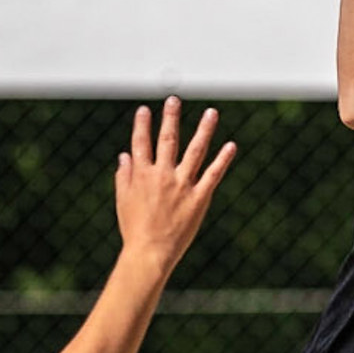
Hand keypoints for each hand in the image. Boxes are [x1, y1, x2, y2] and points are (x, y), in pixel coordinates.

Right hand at [116, 98, 235, 268]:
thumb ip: (123, 176)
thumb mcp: (123, 201)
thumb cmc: (134, 229)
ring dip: (204, 130)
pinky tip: (231, 145)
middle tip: (174, 100)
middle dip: (171, 118)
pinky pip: (213, 174)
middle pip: (168, 140)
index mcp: (141, 175)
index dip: (142, 125)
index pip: (140, 143)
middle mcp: (162, 175)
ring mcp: (182, 185)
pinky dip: (223, 159)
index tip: (144, 110)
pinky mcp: (199, 197)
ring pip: (195, 151)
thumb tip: (123, 156)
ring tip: (211, 113)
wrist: (150, 253)